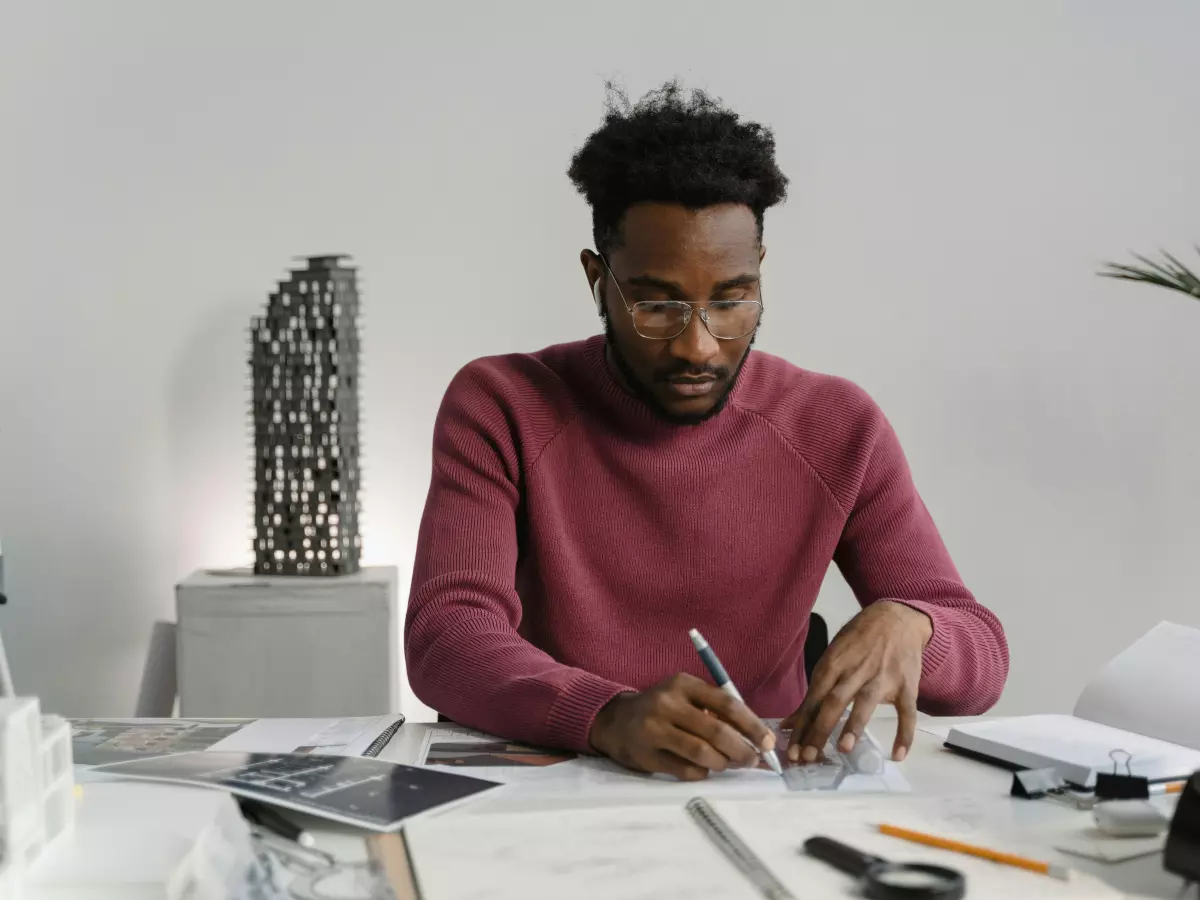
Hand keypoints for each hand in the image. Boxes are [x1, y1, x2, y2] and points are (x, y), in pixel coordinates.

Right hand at [588, 673, 776, 780]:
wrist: (616, 720)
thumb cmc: (663, 709)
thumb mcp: (685, 696)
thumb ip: (715, 711)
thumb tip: (756, 738)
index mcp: (683, 684)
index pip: (727, 704)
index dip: (752, 725)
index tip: (768, 742)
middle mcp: (667, 704)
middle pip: (716, 731)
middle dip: (742, 750)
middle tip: (753, 760)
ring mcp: (654, 730)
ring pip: (702, 753)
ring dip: (723, 763)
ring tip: (728, 764)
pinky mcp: (646, 756)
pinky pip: (686, 770)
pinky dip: (702, 773)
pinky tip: (703, 768)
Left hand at [782, 601, 931, 764]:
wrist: (897, 618)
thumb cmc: (858, 641)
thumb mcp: (832, 658)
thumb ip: (814, 692)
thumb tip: (790, 723)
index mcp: (833, 665)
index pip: (813, 699)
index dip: (801, 726)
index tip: (790, 751)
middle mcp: (855, 671)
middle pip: (833, 702)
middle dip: (819, 730)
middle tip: (808, 757)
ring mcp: (882, 678)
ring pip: (865, 703)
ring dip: (853, 725)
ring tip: (844, 749)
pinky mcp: (906, 685)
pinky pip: (906, 712)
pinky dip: (904, 734)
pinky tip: (898, 755)